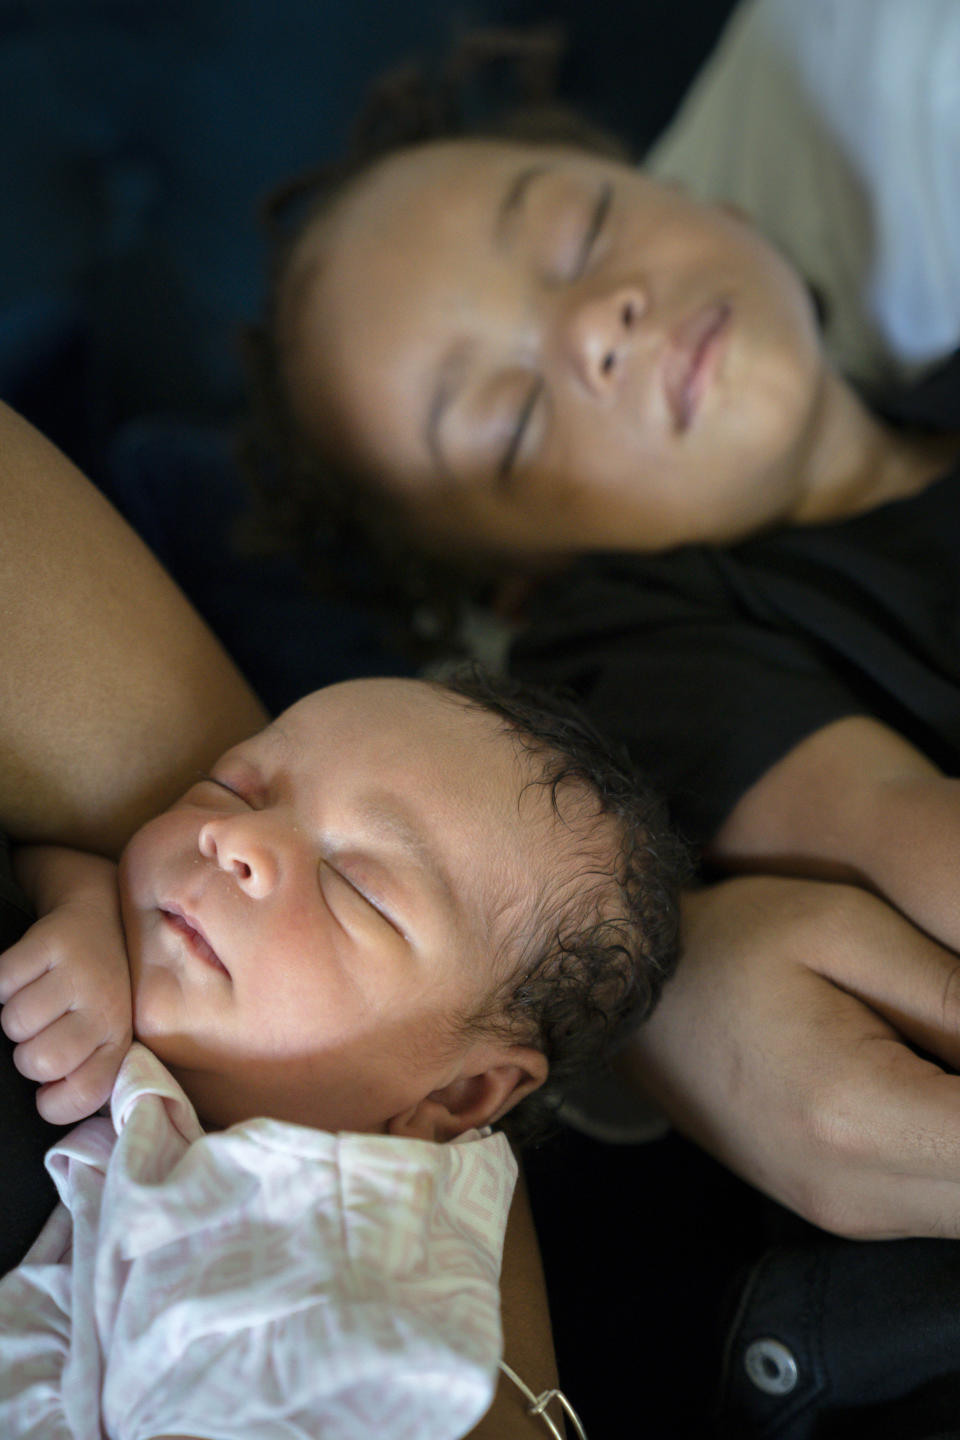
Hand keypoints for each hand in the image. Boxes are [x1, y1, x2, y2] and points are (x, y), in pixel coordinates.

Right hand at [0, 849, 132, 1123]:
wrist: (100, 915)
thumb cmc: (94, 988)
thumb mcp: (104, 1033)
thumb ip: (84, 1072)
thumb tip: (49, 1103)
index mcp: (118, 1037)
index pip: (83, 1095)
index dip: (53, 1102)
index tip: (48, 1088)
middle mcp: (106, 1006)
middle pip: (38, 1061)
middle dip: (26, 1051)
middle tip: (42, 1029)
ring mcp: (80, 972)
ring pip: (14, 1023)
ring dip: (14, 1013)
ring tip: (37, 996)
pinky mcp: (53, 942)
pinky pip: (1, 981)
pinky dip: (3, 981)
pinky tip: (27, 973)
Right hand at [619, 876, 959, 1239]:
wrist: (637, 1001)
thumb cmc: (735, 943)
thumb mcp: (845, 930)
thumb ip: (952, 994)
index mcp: (857, 1112)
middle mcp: (852, 1189)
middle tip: (954, 1034)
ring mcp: (842, 1212)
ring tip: (940, 1050)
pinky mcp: (837, 1210)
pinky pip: (942, 1206)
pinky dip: (959, 1154)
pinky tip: (939, 1083)